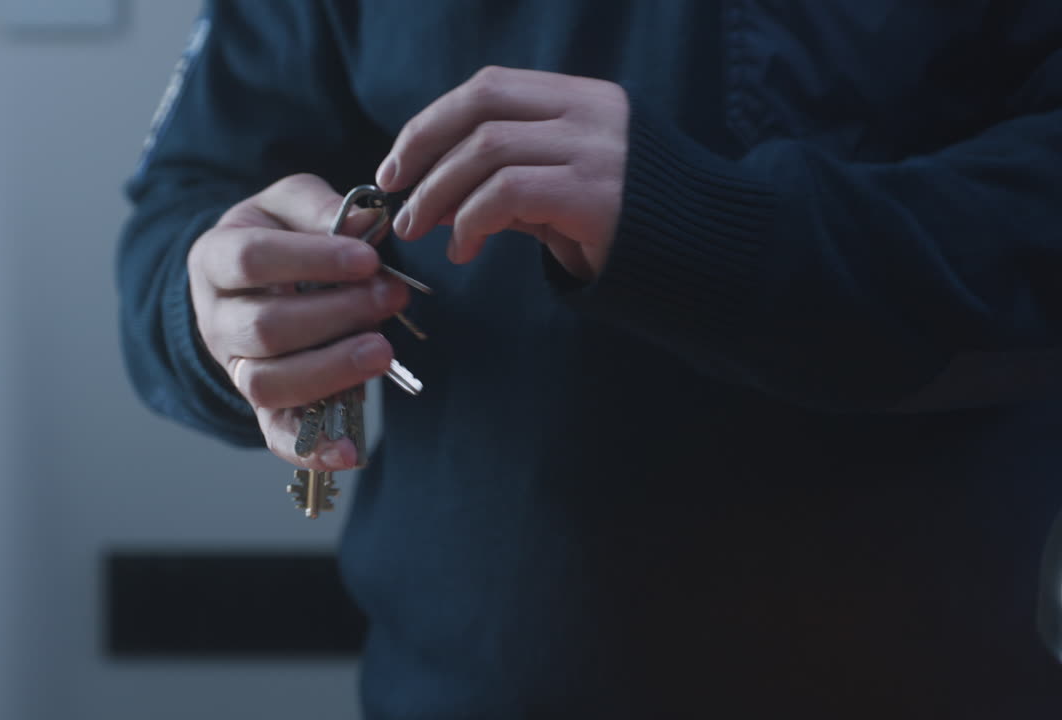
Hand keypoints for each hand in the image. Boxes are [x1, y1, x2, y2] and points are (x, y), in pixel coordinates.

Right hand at [187, 173, 409, 469]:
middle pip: (265, 329)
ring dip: (331, 370)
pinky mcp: (262, 407)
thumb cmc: (277, 236)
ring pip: (268, 384)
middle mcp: (216, 320)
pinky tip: (352, 451)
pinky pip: (277, 436)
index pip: (251, 260)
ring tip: (383, 350)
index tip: (369, 258)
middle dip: (336, 315)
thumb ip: (321, 208)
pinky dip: (312, 450)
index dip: (312, 260)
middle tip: (392, 297)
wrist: (249, 280)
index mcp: (214, 259)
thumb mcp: (289, 204)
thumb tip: (366, 222)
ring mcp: (236, 369)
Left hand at [376, 66, 628, 281]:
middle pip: (481, 105)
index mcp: (581, 99)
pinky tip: (464, 248)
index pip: (489, 88)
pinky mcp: (595, 193)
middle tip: (394, 190)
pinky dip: (471, 220)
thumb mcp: (563, 193)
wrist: (708, 257)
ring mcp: (595, 149)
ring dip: (438, 191)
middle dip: (423, 146)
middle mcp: (589, 112)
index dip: (433, 120)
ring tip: (420, 228)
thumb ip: (508, 185)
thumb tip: (434, 199)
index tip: (399, 162)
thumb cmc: (628, 229)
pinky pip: (508, 193)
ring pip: (487, 149)